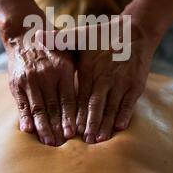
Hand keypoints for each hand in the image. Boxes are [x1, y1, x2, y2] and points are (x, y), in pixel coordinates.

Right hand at [5, 31, 75, 145]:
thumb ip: (79, 72)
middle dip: (58, 127)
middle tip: (63, 144)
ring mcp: (30, 79)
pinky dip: (25, 117)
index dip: (71, 116)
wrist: (24, 36)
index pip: (69, 98)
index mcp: (62, 69)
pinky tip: (28, 130)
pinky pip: (22, 103)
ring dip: (44, 127)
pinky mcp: (16, 83)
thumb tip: (96, 94)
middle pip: (54, 106)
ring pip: (38, 107)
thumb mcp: (69, 55)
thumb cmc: (52, 50)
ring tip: (49, 142)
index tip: (75, 132)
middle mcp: (46, 75)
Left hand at [66, 18, 158, 143]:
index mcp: (89, 70)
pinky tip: (119, 127)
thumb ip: (58, 39)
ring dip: (105, 124)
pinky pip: (129, 103)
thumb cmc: (102, 36)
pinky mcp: (135, 85)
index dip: (75, 113)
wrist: (134, 32)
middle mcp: (105, 78)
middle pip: (95, 105)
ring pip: (111, 107)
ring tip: (98, 139)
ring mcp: (121, 82)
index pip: (80, 97)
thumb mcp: (80, 35)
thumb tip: (36, 35)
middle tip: (83, 141)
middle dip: (89, 124)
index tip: (69, 128)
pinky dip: (124, 115)